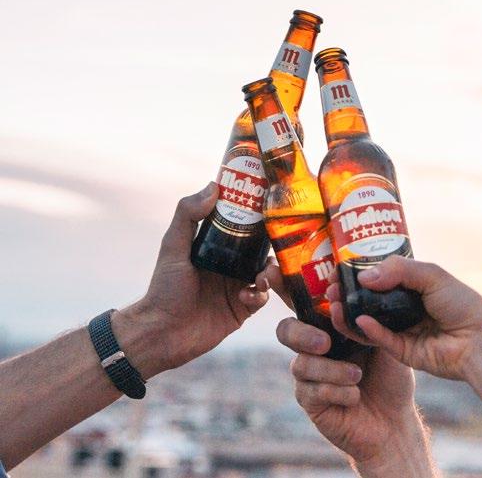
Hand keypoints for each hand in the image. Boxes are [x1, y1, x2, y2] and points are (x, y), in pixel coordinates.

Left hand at [113, 182, 270, 377]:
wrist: (163, 333)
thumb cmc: (164, 289)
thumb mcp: (173, 247)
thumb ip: (187, 215)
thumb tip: (213, 186)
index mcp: (215, 246)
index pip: (241, 223)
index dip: (255, 213)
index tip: (269, 202)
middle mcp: (229, 263)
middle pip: (260, 247)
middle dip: (272, 244)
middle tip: (280, 241)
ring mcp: (238, 284)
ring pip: (267, 271)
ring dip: (270, 271)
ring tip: (264, 275)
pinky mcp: (243, 307)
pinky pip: (262, 296)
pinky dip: (259, 294)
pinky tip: (246, 295)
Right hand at [270, 266, 434, 476]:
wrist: (394, 421)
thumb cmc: (390, 375)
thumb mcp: (387, 339)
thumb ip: (368, 316)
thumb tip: (349, 292)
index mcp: (330, 325)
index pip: (302, 300)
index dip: (282, 284)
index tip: (271, 271)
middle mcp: (314, 345)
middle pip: (286, 330)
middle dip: (301, 333)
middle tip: (325, 342)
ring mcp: (309, 374)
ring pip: (300, 364)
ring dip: (331, 369)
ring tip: (357, 374)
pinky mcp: (310, 401)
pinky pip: (310, 392)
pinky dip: (336, 391)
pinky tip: (355, 394)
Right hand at [329, 255, 481, 380]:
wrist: (480, 340)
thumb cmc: (462, 304)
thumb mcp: (431, 275)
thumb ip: (398, 270)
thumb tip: (364, 277)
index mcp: (410, 286)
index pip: (377, 277)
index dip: (357, 273)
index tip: (338, 268)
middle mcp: (402, 307)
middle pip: (367, 299)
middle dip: (347, 293)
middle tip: (331, 286)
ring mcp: (401, 329)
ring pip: (367, 320)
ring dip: (350, 312)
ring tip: (337, 303)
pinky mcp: (401, 350)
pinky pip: (379, 339)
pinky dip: (367, 330)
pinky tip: (359, 319)